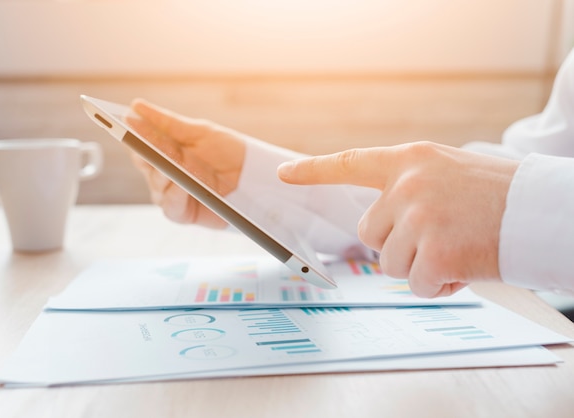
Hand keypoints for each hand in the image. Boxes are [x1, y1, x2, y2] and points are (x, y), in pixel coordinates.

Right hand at [126, 99, 245, 227]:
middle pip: (143, 163)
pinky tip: (181, 184)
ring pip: (155, 184)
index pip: (139, 143)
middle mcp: (163, 173)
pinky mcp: (182, 213)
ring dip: (162, 174)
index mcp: (164, 152)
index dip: (130, 133)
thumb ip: (168, 123)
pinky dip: (175, 194)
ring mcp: (171, 194)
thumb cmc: (228, 151)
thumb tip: (136, 107)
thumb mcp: (199, 132)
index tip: (124, 121)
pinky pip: (170, 205)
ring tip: (172, 165)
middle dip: (145, 153)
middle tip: (145, 143)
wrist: (254, 176)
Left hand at [278, 141, 518, 297]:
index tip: (284, 173)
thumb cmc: (498, 196)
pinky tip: (467, 266)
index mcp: (410, 160)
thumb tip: (377, 228)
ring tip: (458, 247)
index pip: (350, 163)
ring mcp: (419, 218)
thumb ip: (408, 191)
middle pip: (369, 232)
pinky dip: (441, 285)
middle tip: (438, 237)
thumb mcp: (447, 174)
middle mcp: (407, 185)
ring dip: (421, 265)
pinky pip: (419, 285)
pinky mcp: (435, 253)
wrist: (543, 210)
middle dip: (397, 243)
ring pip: (391, 262)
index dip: (314, 170)